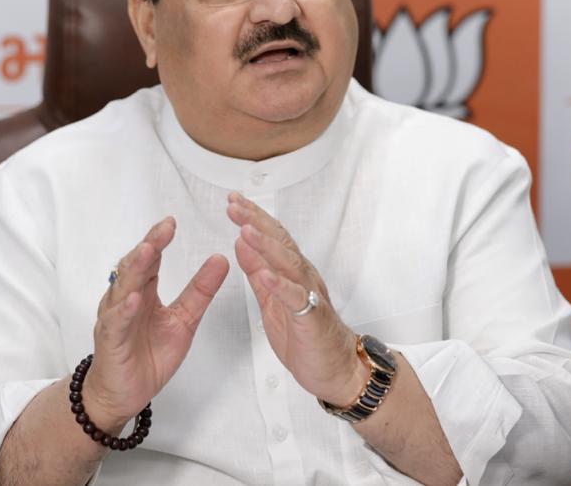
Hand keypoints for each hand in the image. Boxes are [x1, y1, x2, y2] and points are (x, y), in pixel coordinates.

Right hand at [84, 217, 229, 428]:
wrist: (126, 394)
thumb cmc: (149, 355)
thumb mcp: (184, 320)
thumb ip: (200, 291)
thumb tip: (221, 259)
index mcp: (144, 292)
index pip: (151, 259)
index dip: (160, 240)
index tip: (172, 222)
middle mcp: (126, 298)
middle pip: (136, 266)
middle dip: (149, 245)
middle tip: (164, 229)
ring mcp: (115, 317)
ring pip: (123, 288)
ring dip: (135, 269)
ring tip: (148, 251)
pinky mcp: (111, 340)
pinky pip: (116, 322)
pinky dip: (124, 310)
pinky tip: (133, 299)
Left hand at [226, 193, 366, 405]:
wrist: (337, 369)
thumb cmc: (307, 336)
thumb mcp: (271, 298)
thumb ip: (257, 269)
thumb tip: (241, 242)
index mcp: (292, 272)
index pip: (272, 236)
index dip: (253, 217)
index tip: (233, 201)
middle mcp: (303, 277)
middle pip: (280, 242)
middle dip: (256, 221)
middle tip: (235, 205)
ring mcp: (309, 296)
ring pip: (288, 264)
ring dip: (266, 246)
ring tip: (246, 231)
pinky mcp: (312, 319)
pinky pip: (296, 300)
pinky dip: (281, 286)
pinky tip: (266, 275)